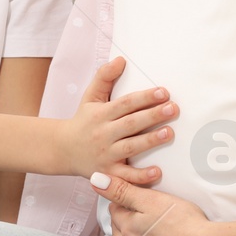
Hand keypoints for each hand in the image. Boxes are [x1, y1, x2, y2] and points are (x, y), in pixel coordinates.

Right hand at [57, 56, 174, 185]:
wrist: (63, 150)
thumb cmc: (83, 121)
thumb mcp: (90, 97)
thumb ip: (104, 77)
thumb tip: (121, 60)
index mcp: (101, 114)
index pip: (125, 103)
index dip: (144, 97)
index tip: (163, 92)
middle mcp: (103, 134)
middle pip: (131, 123)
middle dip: (152, 115)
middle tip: (173, 108)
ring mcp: (105, 154)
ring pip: (130, 147)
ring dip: (150, 141)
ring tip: (169, 133)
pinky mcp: (108, 173)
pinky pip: (126, 176)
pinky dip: (141, 176)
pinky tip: (157, 172)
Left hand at [91, 173, 225, 235]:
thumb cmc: (182, 222)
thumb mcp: (151, 199)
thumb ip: (122, 190)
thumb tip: (95, 180)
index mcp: (126, 229)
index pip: (115, 210)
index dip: (124, 199)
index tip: (135, 194)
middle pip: (119, 231)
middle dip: (124, 220)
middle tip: (139, 209)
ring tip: (146, 229)